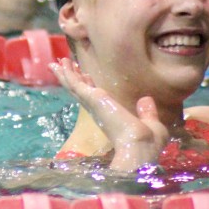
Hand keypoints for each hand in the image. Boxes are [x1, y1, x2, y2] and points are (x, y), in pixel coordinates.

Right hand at [50, 58, 167, 170]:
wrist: (140, 146)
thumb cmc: (148, 141)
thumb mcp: (152, 124)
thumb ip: (148, 112)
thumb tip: (146, 101)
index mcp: (111, 117)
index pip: (96, 98)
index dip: (90, 86)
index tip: (85, 75)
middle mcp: (98, 111)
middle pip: (80, 92)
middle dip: (72, 79)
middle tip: (63, 67)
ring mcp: (93, 104)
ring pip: (74, 86)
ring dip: (66, 74)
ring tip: (57, 62)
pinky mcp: (91, 98)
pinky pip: (75, 84)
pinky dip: (68, 74)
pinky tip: (63, 64)